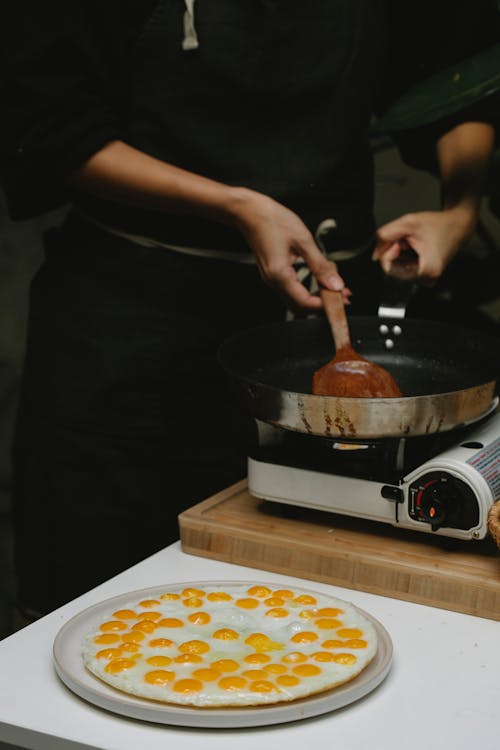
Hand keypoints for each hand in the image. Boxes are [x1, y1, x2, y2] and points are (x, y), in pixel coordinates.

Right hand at [230, 188, 348, 310]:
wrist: (250, 212)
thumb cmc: (272, 221)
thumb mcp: (303, 240)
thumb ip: (320, 265)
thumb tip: (335, 284)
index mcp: (279, 274)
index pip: (304, 302)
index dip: (325, 304)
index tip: (342, 298)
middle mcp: (273, 281)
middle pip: (300, 306)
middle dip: (321, 305)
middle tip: (341, 296)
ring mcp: (271, 279)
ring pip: (296, 300)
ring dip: (315, 298)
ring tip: (333, 288)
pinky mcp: (273, 274)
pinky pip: (291, 290)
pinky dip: (307, 290)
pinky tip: (318, 281)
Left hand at [372, 207, 475, 285]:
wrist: (458, 226)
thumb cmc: (439, 225)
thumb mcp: (409, 223)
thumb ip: (385, 235)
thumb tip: (374, 254)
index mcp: (426, 270)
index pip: (389, 269)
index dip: (388, 251)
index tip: (398, 240)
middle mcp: (426, 279)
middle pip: (393, 270)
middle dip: (394, 251)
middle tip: (406, 239)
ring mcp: (426, 280)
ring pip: (397, 269)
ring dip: (399, 253)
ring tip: (412, 241)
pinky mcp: (425, 278)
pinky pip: (404, 269)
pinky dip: (404, 257)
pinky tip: (414, 247)